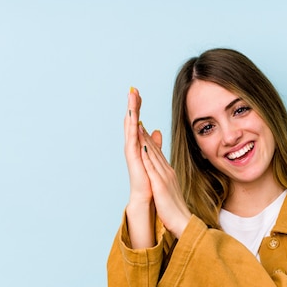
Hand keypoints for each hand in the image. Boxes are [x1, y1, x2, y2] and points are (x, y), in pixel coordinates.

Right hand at [124, 87, 152, 205]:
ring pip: (130, 127)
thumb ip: (154, 143)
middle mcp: (133, 146)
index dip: (137, 107)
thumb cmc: (150, 180)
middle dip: (132, 105)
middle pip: (132, 121)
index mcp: (138, 145)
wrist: (146, 197)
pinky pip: (132, 140)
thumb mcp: (155, 157)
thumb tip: (156, 130)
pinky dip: (132, 129)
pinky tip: (133, 118)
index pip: (137, 122)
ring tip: (131, 97)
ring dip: (130, 112)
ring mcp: (132, 152)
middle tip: (133, 89)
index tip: (138, 93)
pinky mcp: (133, 159)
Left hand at [139, 125, 191, 238]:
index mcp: (168, 173)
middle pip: (155, 150)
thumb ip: (165, 182)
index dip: (149, 140)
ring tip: (138, 126)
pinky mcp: (161, 185)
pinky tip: (142, 147)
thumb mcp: (169, 191)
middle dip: (145, 134)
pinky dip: (147, 156)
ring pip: (153, 155)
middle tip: (138, 120)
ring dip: (145, 140)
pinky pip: (153, 168)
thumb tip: (160, 178)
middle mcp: (167, 172)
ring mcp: (165, 177)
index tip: (142, 128)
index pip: (157, 153)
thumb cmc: (175, 209)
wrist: (183, 221)